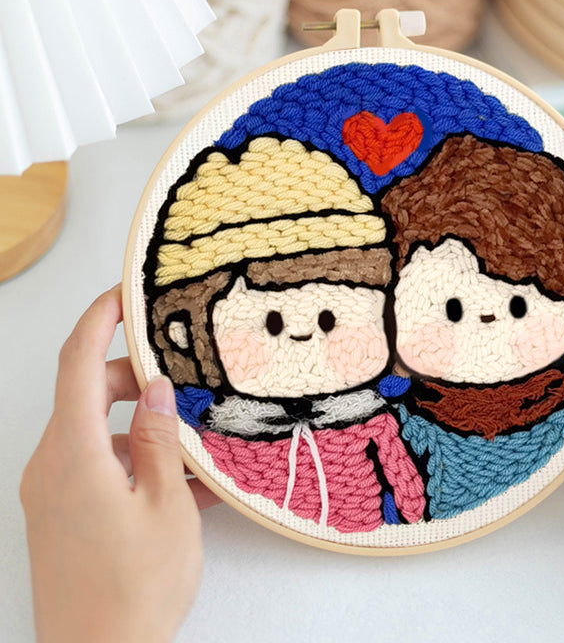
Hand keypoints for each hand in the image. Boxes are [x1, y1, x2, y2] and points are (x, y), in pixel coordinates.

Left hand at [20, 286, 219, 642]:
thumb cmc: (135, 588)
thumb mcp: (166, 505)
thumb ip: (161, 438)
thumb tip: (158, 390)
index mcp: (73, 454)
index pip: (77, 362)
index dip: (99, 319)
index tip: (123, 294)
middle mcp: (52, 465)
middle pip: (87, 395)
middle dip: (134, 380)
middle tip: (184, 384)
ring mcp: (52, 491)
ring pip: (95, 431)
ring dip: (139, 425)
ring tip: (193, 442)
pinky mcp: (61, 513)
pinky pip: (96, 465)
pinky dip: (133, 458)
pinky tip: (181, 481)